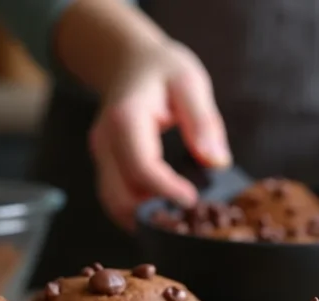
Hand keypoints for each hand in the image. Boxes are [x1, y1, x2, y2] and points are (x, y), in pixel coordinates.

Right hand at [89, 40, 231, 229]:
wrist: (128, 61)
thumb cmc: (162, 69)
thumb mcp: (190, 83)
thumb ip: (203, 121)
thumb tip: (216, 162)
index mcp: (126, 118)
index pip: (140, 166)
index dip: (166, 190)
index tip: (193, 200)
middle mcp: (106, 141)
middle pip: (121, 195)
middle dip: (154, 212)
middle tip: (189, 219)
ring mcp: (102, 156)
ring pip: (114, 203)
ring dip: (144, 217)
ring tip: (178, 221)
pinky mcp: (105, 165)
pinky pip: (115, 198)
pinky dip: (137, 211)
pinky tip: (163, 212)